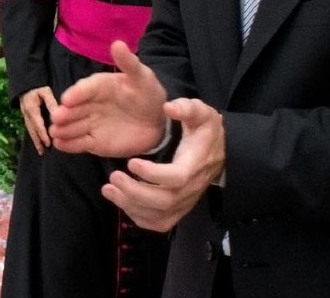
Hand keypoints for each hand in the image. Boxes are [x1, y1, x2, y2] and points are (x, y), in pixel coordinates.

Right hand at [18, 86, 58, 154]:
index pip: (37, 123)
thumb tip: (58, 115)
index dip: (43, 134)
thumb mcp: (46, 92)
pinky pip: (30, 128)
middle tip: (43, 152)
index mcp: (31, 108)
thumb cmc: (38, 87)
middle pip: (32, 130)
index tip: (48, 143)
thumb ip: (51, 103)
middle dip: (37, 141)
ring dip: (35, 141)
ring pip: (30, 130)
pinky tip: (38, 143)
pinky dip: (34, 136)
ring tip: (40, 151)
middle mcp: (26, 114)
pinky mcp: (26, 117)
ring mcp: (25, 116)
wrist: (26, 84)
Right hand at [49, 40, 167, 156]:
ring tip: (54, 133)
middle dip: (64, 113)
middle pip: (74, 108)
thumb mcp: (141, 77)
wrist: (158, 122)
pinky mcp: (93, 141)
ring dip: (62, 129)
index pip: (85, 88)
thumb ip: (128, 63)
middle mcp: (90, 104)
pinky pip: (79, 142)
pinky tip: (59, 144)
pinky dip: (68, 144)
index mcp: (99, 85)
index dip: (76, 94)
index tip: (66, 99)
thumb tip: (117, 43)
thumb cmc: (148, 95)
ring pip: (73, 126)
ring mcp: (90, 123)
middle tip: (56, 117)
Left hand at [102, 97, 224, 231]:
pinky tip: (121, 202)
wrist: (220, 153)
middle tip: (113, 177)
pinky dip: (139, 217)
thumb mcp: (200, 113)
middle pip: (164, 201)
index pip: (176, 178)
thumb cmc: (206, 132)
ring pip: (159, 215)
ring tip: (108, 189)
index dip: (153, 174)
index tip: (131, 162)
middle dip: (135, 192)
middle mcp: (191, 189)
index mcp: (195, 165)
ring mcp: (185, 202)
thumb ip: (186, 108)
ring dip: (130, 206)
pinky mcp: (178, 209)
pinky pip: (160, 223)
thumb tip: (169, 107)